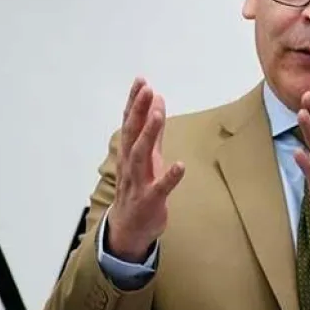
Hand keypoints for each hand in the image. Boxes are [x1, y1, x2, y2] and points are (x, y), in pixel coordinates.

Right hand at [106, 77, 185, 262]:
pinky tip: (180, 166)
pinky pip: (160, 188)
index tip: (141, 81)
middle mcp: (130, 165)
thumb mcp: (146, 157)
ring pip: (140, 156)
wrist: (129, 229)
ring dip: (149, 135)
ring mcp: (138, 183)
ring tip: (159, 116)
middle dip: (138, 111)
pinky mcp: (150, 201)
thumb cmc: (138, 188)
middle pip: (132, 134)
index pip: (130, 122)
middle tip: (147, 90)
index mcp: (129, 153)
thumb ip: (152, 130)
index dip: (134, 101)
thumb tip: (156, 101)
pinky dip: (169, 177)